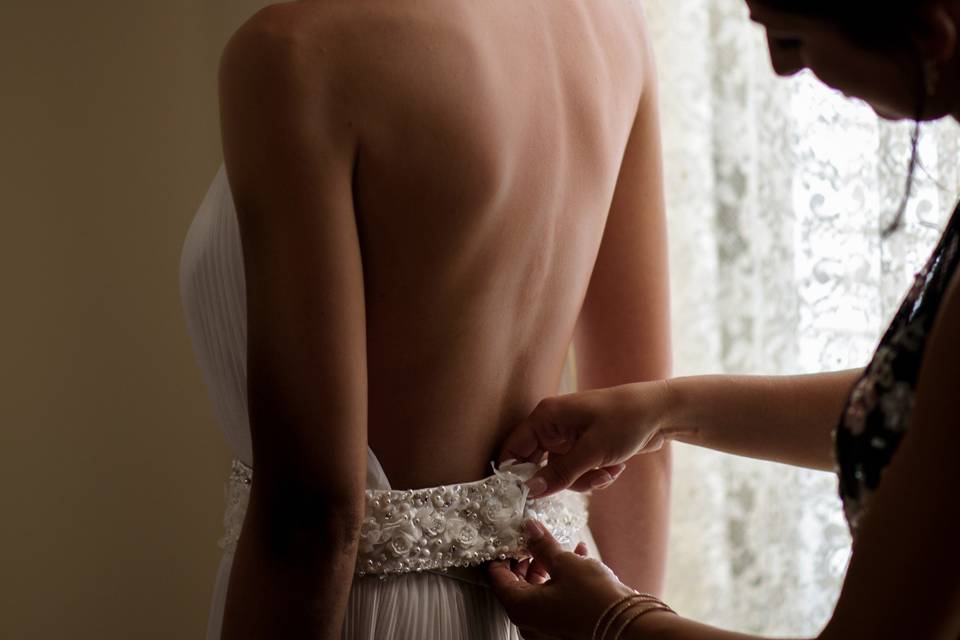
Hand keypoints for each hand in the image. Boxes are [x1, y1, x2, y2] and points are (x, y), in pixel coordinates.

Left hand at [488, 520, 637, 639]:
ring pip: (539, 591)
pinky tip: (579, 557)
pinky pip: (556, 600)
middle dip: (527, 558)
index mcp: (521, 608)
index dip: (501, 553)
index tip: (508, 537)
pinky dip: (562, 580)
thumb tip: (529, 529)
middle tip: (533, 539)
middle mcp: (530, 623)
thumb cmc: (594, 601)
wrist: (629, 627)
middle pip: (517, 585)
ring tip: (560, 547)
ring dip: (548, 566)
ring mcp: (548, 628)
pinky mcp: (566, 627)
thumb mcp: (565, 563)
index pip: (497, 577)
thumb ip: (542, 545)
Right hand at [500, 381, 678, 497]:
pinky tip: (615, 469)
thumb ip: (559, 474)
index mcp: (546, 417)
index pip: (513, 449)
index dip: (516, 474)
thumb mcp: (592, 452)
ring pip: (561, 474)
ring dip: (584, 480)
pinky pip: (578, 472)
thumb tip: (530, 491)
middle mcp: (552, 426)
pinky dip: (594, 475)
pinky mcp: (583, 446)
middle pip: (538, 466)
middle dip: (561, 481)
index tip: (524, 498)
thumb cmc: (624, 421)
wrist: (660, 412)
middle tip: (582, 484)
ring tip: (608, 473)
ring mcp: (568, 437)